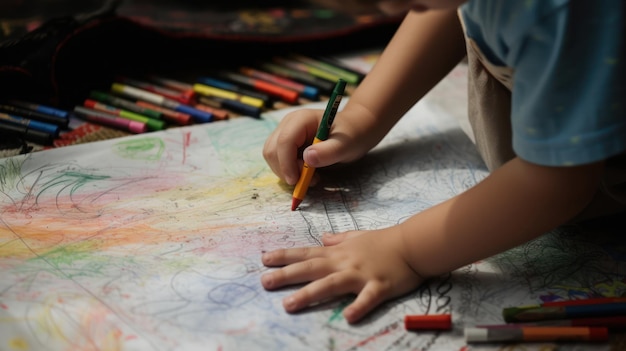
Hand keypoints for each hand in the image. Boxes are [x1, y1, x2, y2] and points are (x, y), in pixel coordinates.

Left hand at [261, 227, 424, 322]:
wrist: (412, 244)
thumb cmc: (384, 241)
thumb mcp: (357, 236)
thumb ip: (338, 239)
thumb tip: (323, 238)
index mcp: (338, 253)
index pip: (306, 254)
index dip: (285, 256)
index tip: (264, 259)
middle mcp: (344, 263)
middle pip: (311, 269)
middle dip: (286, 275)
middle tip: (264, 283)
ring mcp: (361, 275)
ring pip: (331, 284)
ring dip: (309, 294)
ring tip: (289, 304)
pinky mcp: (379, 286)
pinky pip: (367, 298)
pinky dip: (358, 307)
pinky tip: (347, 317)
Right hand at [262, 106, 381, 185]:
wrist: (355, 130)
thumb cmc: (352, 135)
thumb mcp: (346, 145)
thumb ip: (328, 152)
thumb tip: (307, 159)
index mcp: (301, 119)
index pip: (284, 141)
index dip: (286, 164)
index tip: (297, 181)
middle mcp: (288, 124)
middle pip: (272, 150)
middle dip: (285, 169)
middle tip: (309, 180)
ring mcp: (285, 133)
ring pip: (271, 156)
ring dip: (286, 172)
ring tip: (310, 177)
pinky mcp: (285, 144)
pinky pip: (277, 160)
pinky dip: (288, 171)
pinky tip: (305, 173)